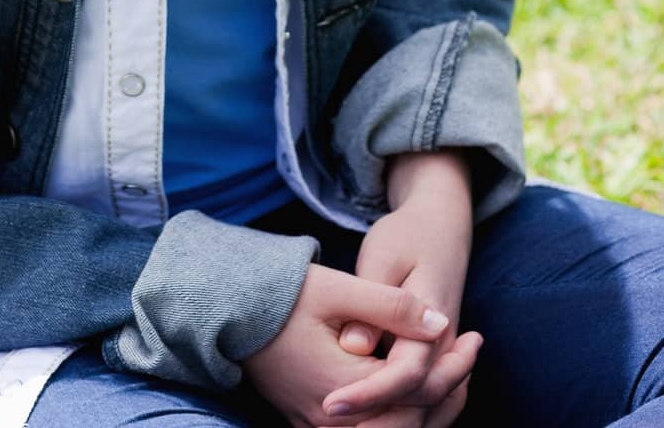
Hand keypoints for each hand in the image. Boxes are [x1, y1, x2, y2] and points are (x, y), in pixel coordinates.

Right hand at [239, 259, 461, 427]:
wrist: (230, 309)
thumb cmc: (282, 294)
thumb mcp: (339, 289)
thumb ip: (392, 306)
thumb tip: (441, 324)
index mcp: (343, 388)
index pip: (417, 391)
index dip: (454, 367)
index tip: (473, 335)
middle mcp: (333, 421)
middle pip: (410, 424)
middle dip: (448, 392)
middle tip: (470, 354)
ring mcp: (319, 427)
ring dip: (428, 408)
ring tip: (453, 371)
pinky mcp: (311, 421)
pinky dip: (400, 413)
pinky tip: (415, 385)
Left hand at [320, 155, 478, 423]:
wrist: (440, 225)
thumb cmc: (406, 235)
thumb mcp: (382, 256)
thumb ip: (373, 304)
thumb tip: (353, 348)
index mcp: (432, 319)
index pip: (405, 375)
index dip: (367, 394)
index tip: (328, 403)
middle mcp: (445, 345)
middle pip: (423, 403)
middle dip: (380, 421)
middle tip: (332, 422)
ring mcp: (445, 353)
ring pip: (434, 408)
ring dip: (399, 422)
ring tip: (350, 425)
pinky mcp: (437, 356)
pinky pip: (433, 399)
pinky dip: (410, 414)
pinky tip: (372, 417)